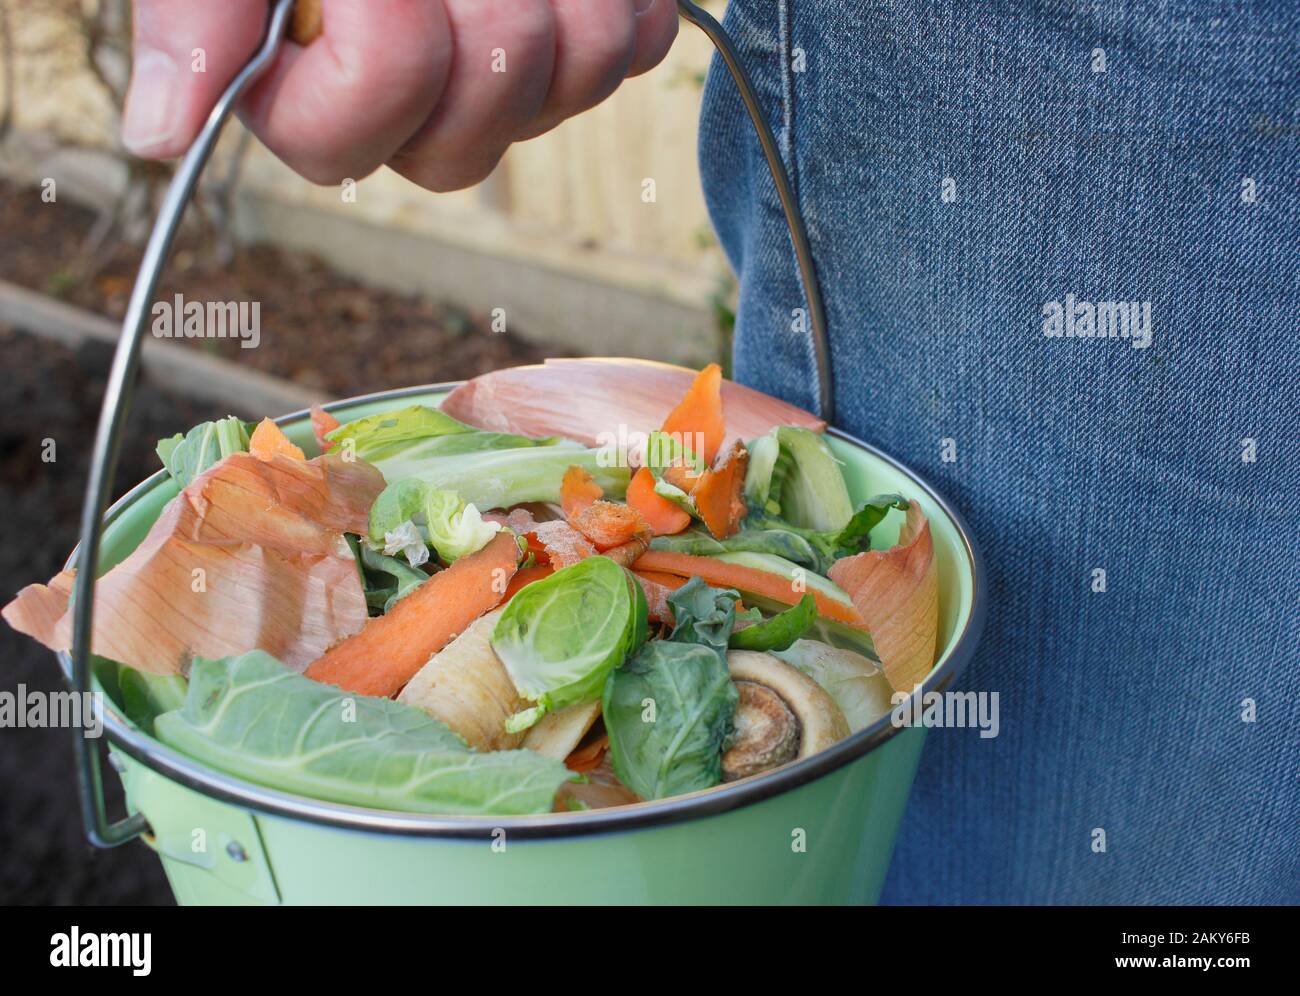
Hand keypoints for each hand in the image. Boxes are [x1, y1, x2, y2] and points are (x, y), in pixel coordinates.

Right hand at [121, 0, 676, 190]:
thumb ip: (199, 12)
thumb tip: (159, 134)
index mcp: (317, 96)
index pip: (340, 138)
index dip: (377, 42)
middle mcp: (419, 116)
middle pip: (463, 132)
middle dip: (468, 13)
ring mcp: (515, 92)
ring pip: (558, 85)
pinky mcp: (595, 47)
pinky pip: (626, 49)